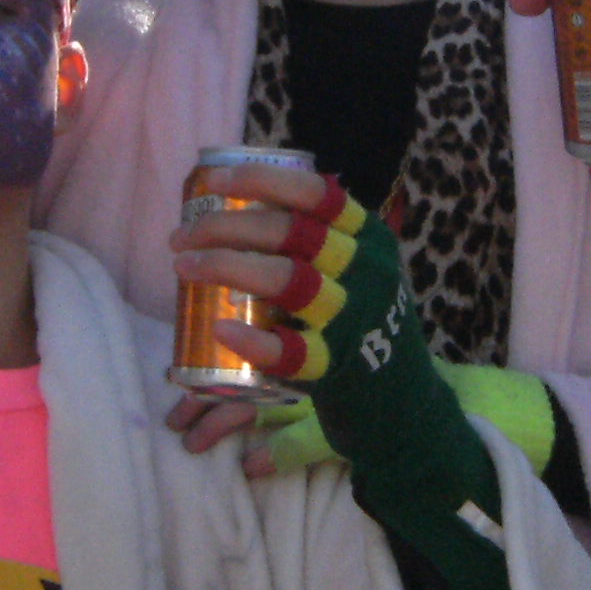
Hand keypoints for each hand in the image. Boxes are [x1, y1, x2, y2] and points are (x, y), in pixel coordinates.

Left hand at [170, 158, 513, 589]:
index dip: (258, 179)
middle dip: (226, 226)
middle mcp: (368, 271)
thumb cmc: (369, 334)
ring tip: (185, 267)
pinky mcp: (342, 369)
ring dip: (228, 267)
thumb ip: (321, 244)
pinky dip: (256, 341)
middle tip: (181, 238)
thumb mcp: (362, 276)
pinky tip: (221, 329)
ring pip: (287, 280)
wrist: (409, 410)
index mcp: (370, 239)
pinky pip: (294, 352)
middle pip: (289, 232)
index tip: (209, 181)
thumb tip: (246, 207)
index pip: (314, 192)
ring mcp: (358, 319)